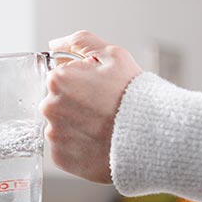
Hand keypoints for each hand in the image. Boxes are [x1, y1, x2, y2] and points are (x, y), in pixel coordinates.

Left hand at [40, 31, 141, 183]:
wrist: (153, 136)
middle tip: (103, 110)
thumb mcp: (113, 55)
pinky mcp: (60, 158)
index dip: (82, 83)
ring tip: (103, 128)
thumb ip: (80, 42)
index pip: (60, 79)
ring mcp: (54, 134)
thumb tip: (55, 44)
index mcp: (58, 79)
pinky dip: (78, 147)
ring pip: (61, 126)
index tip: (99, 91)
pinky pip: (64, 149)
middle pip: (58, 102)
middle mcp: (49, 107)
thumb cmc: (134, 94)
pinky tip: (98, 143)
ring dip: (77, 127)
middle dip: (76, 105)